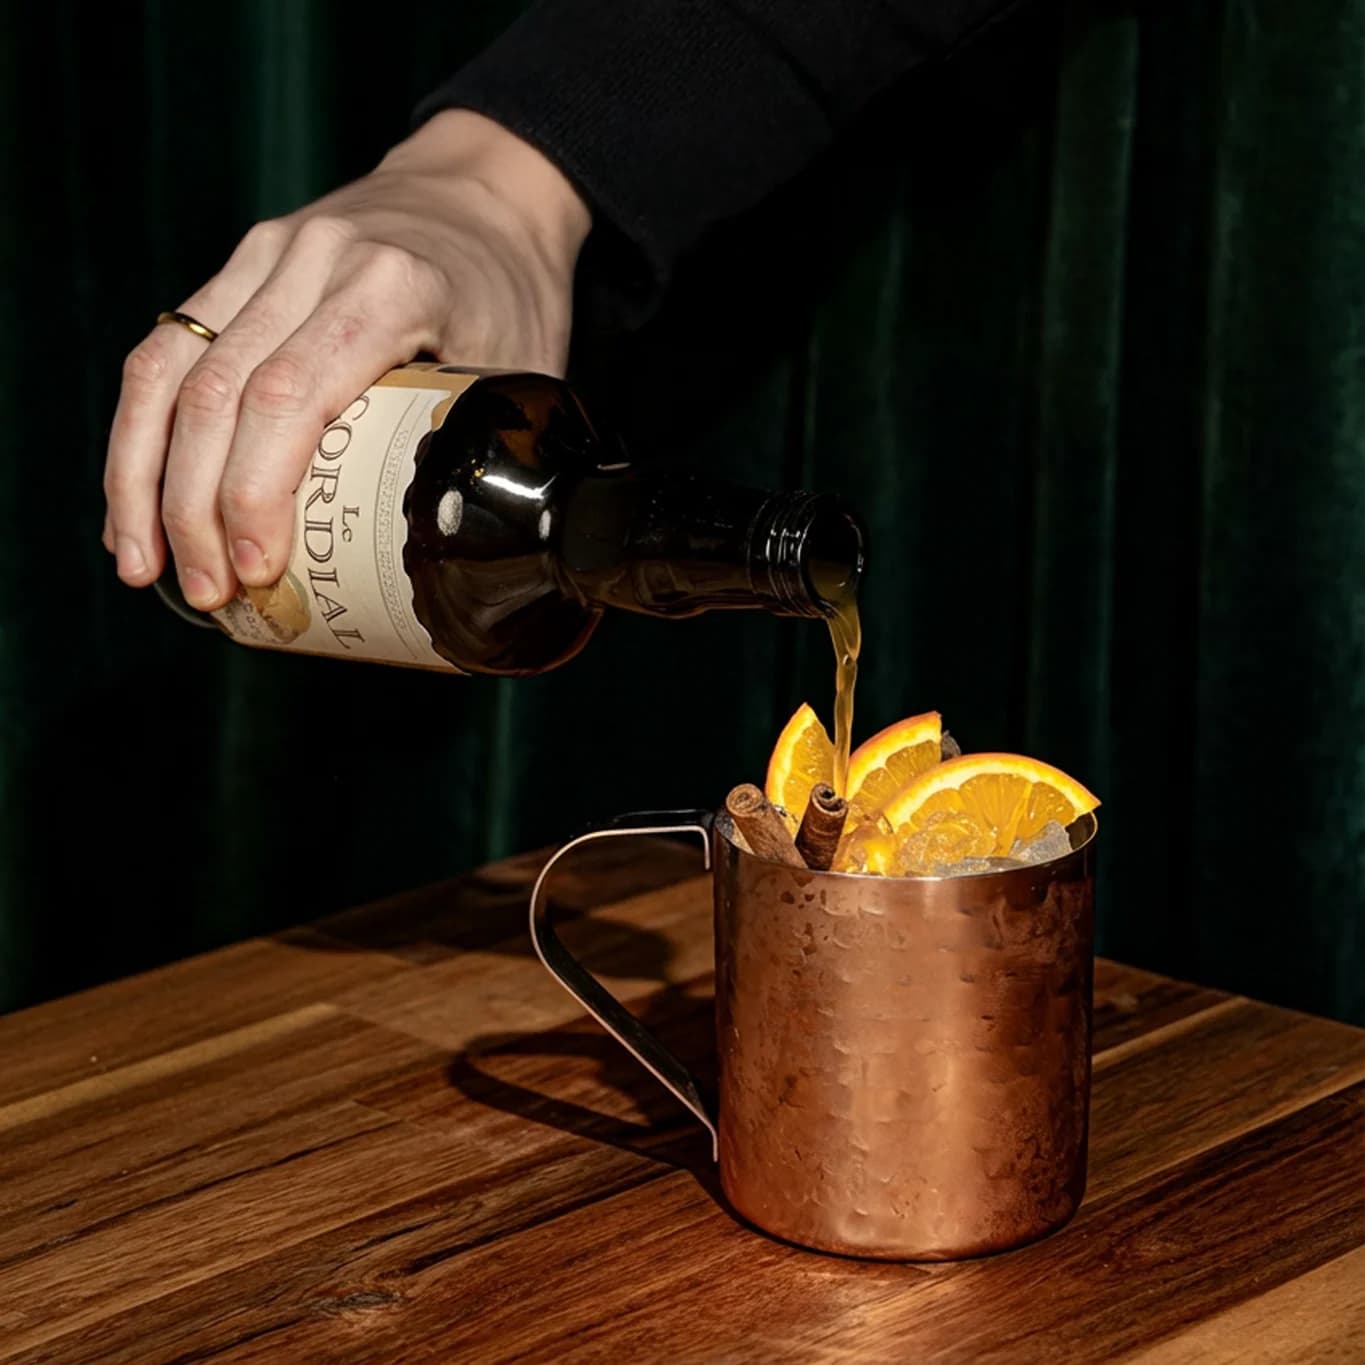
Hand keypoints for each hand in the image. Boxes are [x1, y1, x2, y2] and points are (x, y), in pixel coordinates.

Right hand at [103, 110, 589, 608]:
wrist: (488, 191)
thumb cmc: (514, 291)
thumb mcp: (527, 370)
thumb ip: (493, 457)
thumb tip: (466, 564)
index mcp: (390, 287)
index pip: (290, 397)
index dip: (257, 493)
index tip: (258, 570)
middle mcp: (315, 260)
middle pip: (216, 392)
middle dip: (196, 509)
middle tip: (209, 593)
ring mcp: (267, 255)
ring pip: (168, 368)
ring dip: (143, 477)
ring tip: (145, 564)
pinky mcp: (241, 266)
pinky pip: (168, 348)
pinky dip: (143, 430)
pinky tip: (139, 498)